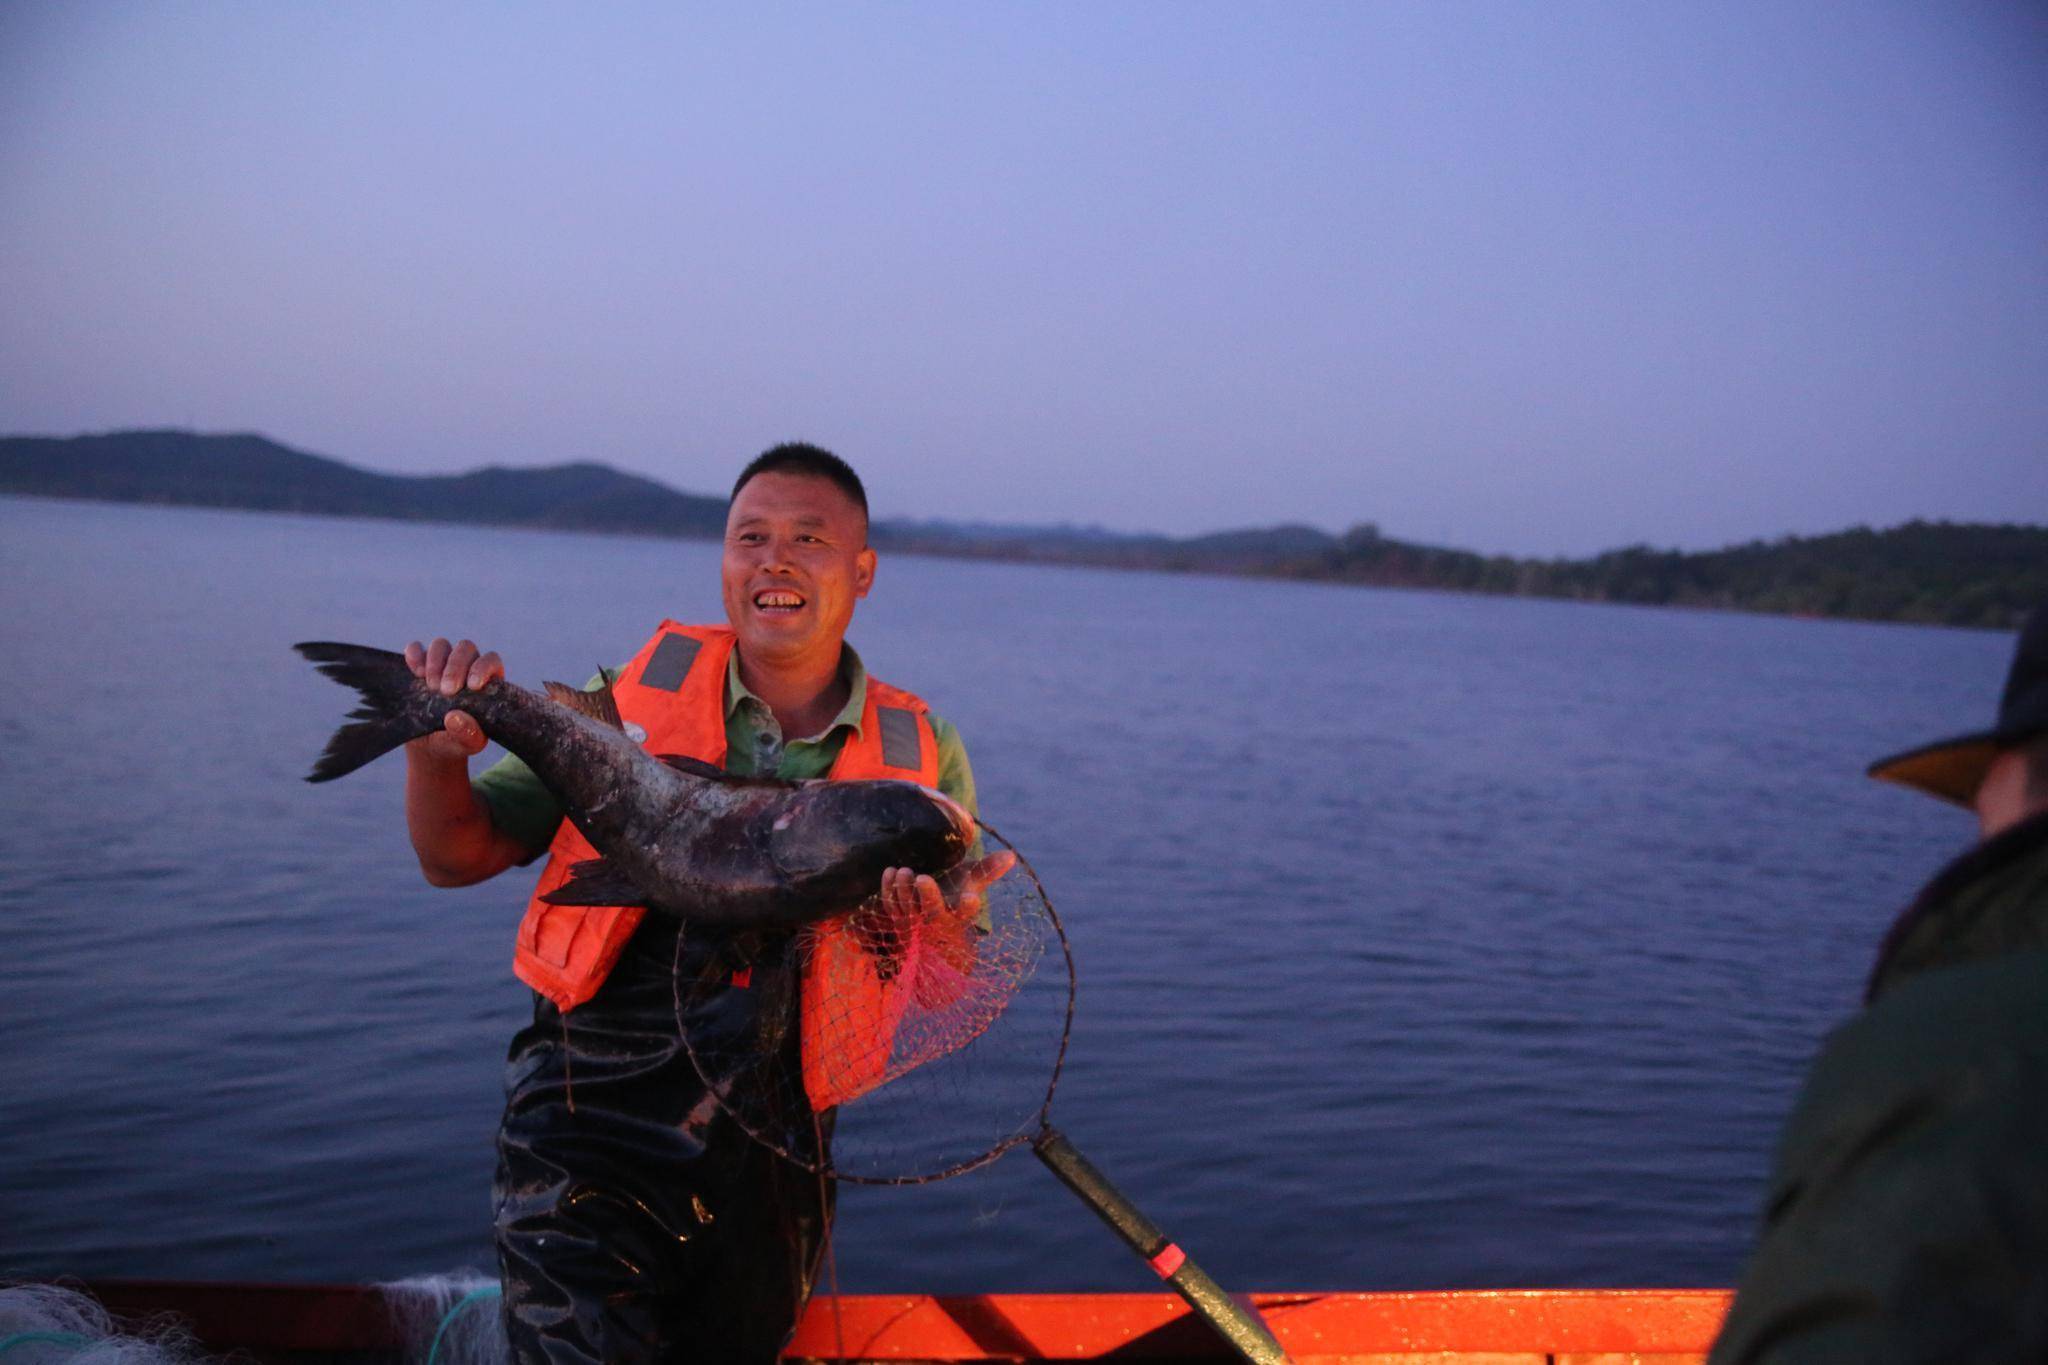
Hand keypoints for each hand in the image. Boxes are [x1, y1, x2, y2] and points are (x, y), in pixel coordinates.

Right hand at [403, 637, 502, 761]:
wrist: (433, 745)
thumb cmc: (458, 741)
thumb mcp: (467, 743)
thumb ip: (468, 734)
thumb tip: (455, 718)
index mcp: (488, 681)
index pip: (491, 661)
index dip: (482, 668)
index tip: (472, 686)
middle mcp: (468, 666)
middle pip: (465, 649)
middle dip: (455, 667)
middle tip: (445, 691)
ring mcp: (443, 664)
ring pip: (442, 645)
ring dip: (435, 661)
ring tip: (430, 686)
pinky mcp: (419, 666)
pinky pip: (416, 649)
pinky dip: (414, 655)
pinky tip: (415, 672)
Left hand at [875, 853, 1016, 1006]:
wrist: (930, 931)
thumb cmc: (953, 900)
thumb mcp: (971, 885)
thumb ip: (988, 870)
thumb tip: (1011, 855)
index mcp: (958, 914)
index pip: (965, 912)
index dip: (968, 905)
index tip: (970, 897)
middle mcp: (936, 920)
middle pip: (933, 911)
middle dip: (928, 896)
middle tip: (922, 878)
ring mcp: (914, 922)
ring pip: (907, 909)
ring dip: (904, 891)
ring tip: (904, 871)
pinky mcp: (897, 918)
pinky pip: (890, 906)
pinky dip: (888, 891)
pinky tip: (890, 873)